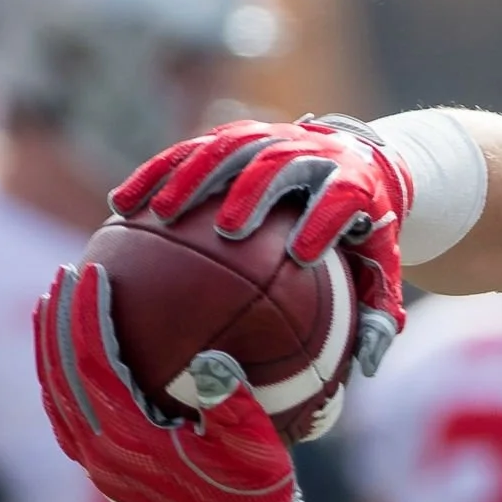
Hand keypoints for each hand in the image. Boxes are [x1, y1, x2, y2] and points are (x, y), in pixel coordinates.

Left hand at [35, 262, 327, 501]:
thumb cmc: (254, 492)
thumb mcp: (254, 445)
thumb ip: (231, 402)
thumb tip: (211, 359)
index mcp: (130, 440)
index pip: (93, 364)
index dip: (86, 316)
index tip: (91, 273)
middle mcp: (101, 453)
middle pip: (61, 375)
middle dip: (57, 320)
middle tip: (63, 274)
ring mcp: (97, 466)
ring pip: (56, 396)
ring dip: (52, 347)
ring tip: (53, 305)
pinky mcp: (104, 471)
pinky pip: (67, 415)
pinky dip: (62, 378)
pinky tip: (70, 356)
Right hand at [109, 115, 409, 376]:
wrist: (364, 162)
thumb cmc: (366, 233)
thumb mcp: (381, 266)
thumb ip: (377, 310)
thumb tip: (368, 365)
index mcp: (354, 183)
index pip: (340, 199)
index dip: (323, 221)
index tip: (302, 254)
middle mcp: (312, 152)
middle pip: (279, 164)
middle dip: (253, 192)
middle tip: (228, 230)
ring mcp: (271, 137)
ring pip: (226, 148)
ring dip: (190, 177)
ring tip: (158, 213)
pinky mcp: (237, 135)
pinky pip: (190, 149)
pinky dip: (156, 172)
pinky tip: (120, 205)